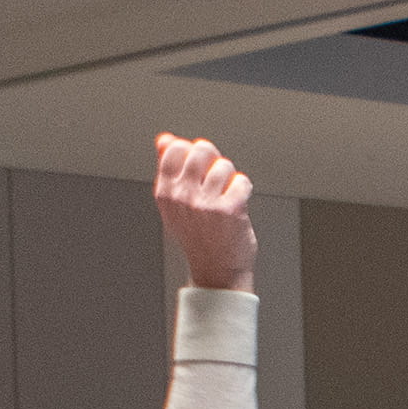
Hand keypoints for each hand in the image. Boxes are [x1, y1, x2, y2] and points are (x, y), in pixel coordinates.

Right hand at [148, 136, 257, 292]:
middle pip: (202, 149)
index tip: (199, 168)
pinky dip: (243, 190)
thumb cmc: (198, 234)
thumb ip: (169, 167)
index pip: (175, 148)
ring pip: (225, 165)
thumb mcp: (175, 203)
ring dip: (230, 178)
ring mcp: (205, 203)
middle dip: (214, 160)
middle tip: (215, 180)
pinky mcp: (230, 210)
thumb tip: (164, 139)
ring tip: (225, 196)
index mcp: (165, 192)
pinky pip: (242, 181)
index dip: (192, 151)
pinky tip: (236, 204)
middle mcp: (182, 197)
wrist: (217, 270)